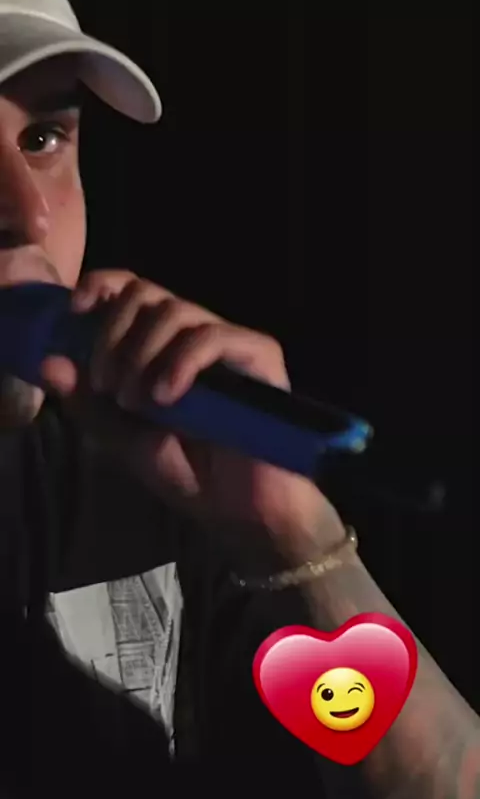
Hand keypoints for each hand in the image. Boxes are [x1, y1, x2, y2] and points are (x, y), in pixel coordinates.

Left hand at [42, 270, 342, 569]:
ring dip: (142, 352)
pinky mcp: (259, 355)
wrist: (243, 511)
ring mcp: (229, 342)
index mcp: (162, 346)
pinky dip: (180, 361)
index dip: (102, 288)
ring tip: (136, 401)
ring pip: (176, 311)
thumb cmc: (189, 473)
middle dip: (113, 333)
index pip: (132, 290)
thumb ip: (90, 405)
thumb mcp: (125, 441)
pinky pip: (213, 337)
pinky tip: (167, 396)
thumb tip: (49, 364)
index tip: (75, 312)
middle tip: (107, 384)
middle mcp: (194, 335)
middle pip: (146, 293)